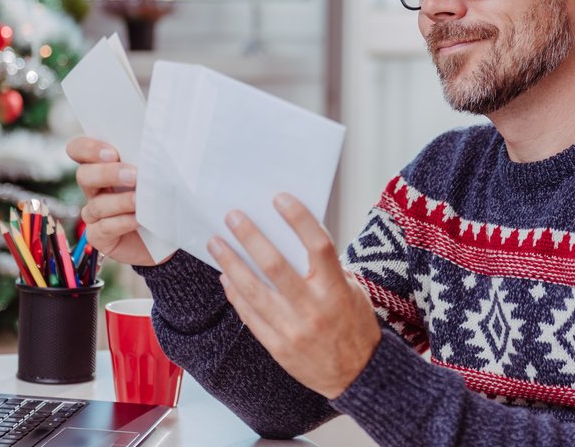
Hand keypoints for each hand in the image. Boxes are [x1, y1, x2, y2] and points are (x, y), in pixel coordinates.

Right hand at [66, 136, 170, 265]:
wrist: (167, 233)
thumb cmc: (160, 198)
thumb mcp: (154, 175)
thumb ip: (146, 161)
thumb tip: (155, 150)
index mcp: (102, 166)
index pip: (79, 150)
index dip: (88, 148)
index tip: (112, 153)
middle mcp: (94, 188)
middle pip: (84, 175)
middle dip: (107, 173)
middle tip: (133, 175)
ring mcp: (94, 213)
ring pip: (97, 204)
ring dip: (120, 201)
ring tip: (140, 200)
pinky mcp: (98, 236)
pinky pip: (103, 228)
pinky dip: (122, 222)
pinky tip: (138, 220)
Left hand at [208, 192, 380, 399]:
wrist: (358, 376)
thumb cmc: (355, 327)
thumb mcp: (353, 291)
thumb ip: (328, 268)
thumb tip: (295, 238)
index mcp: (336, 290)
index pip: (317, 245)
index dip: (299, 219)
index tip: (280, 199)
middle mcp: (313, 309)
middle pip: (275, 265)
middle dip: (250, 237)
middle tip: (233, 217)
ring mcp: (292, 329)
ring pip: (253, 290)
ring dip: (231, 263)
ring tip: (216, 243)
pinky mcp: (278, 347)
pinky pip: (249, 315)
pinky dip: (235, 293)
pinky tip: (225, 276)